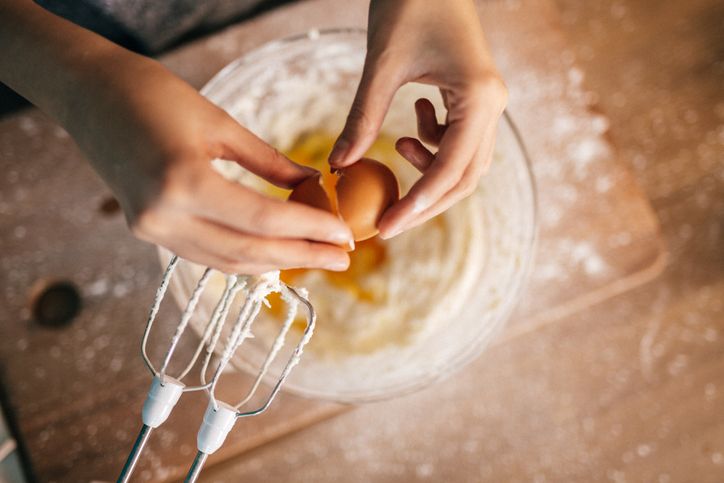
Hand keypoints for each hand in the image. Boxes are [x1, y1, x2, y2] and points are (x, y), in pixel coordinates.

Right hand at [66, 54, 352, 273]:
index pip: (263, 219)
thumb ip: (269, 163)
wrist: (87, 94)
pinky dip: (244, 256)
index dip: (310, 230)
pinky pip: (206, 255)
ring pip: (228, 262)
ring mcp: (151, 229)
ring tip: (317, 257)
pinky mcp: (148, 230)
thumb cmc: (153, 94)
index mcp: (183, 182)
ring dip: (276, 263)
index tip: (345, 235)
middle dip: (302, 257)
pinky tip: (274, 252)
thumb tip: (313, 185)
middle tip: (344, 258)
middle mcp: (163, 216)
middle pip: (249, 251)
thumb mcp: (220, 124)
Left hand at [328, 0, 506, 238]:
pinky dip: (433, 144)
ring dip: (430, 169)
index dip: (418, 205)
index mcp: (478, 98)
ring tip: (398, 145)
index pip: (451, 170)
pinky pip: (459, 140)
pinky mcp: (475, 99)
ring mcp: (488, 103)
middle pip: (465, 177)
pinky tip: (413, 121)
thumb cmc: (409, 5)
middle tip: (388, 217)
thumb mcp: (382, 65)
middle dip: (426, 200)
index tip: (387, 228)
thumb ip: (362, 118)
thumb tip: (338, 166)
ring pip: (465, 162)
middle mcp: (492, 105)